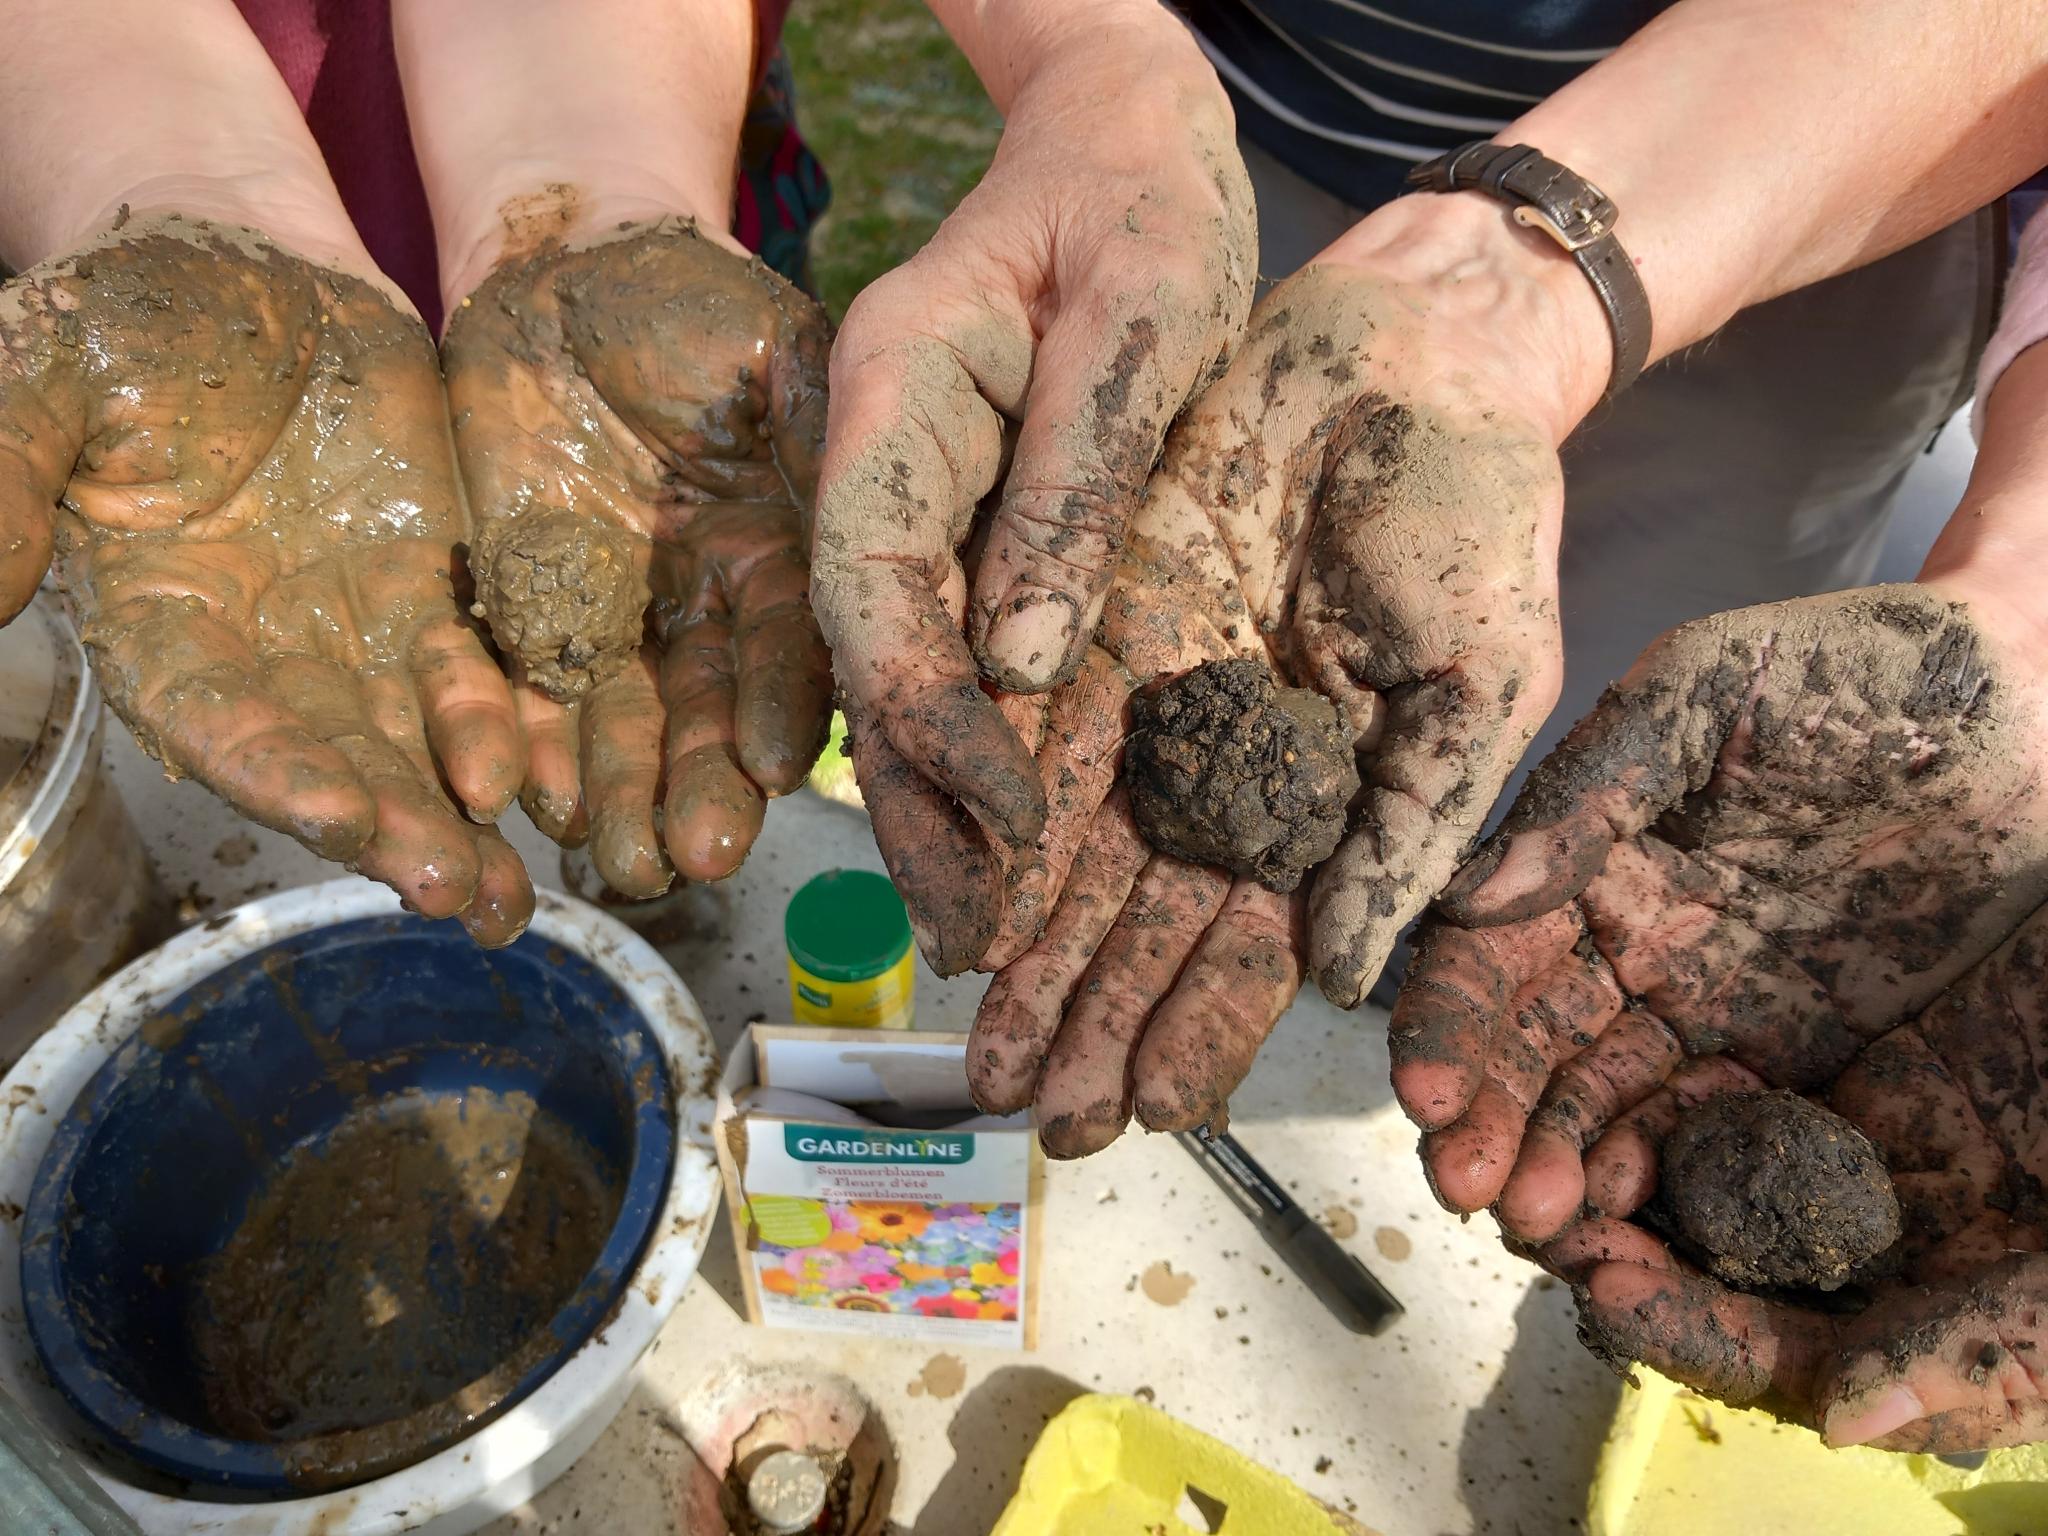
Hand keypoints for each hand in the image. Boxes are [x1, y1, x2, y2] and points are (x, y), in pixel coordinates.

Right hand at [0, 217, 531, 941]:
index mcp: (162, 617)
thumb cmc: (138, 315)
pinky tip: (565, 789)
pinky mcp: (437, 592)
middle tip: (462, 895)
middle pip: (331, 758)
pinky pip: (489, 673)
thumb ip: (9, 470)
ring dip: (463, 815)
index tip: (339, 821)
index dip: (274, 773)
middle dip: (393, 828)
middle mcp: (263, 650)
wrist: (258, 270)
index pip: (214, 719)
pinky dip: (523, 733)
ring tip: (516, 893)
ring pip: (415, 743)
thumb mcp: (56, 369)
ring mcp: (356, 628)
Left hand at [441, 218, 831, 895]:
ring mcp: (623, 622)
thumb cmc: (691, 297)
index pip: (794, 645)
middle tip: (694, 857)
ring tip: (614, 860)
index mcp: (788, 555)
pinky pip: (521, 692)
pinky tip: (515, 797)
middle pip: (712, 716)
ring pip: (621, 728)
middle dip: (703, 786)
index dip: (788, 706)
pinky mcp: (530, 615)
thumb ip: (821, 427)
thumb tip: (885, 497)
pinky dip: (517, 745)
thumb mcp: (776, 348)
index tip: (782, 770)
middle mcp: (715, 610)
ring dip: (618, 796)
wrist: (567, 274)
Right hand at [811, 5, 1254, 868]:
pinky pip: (964, 649)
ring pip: (909, 671)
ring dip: (944, 802)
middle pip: (872, 656)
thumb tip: (1021, 667)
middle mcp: (885, 462)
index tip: (1004, 820)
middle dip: (919, 801)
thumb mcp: (1141, 322)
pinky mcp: (976, 525)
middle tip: (975, 939)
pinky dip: (988, 746)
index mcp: (896, 397)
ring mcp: (922, 497)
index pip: (873, 584)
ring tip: (992, 930)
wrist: (1124, 135)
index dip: (923, 715)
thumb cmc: (1141, 197)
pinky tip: (1021, 836)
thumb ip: (1077, 487)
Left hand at [859, 256, 1568, 1153]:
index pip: (1254, 943)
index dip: (1201, 1029)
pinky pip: (1035, 731)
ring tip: (986, 1048)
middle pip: (1149, 920)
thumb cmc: (1480, 519)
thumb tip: (1341, 978)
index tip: (1149, 1113)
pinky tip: (962, 897)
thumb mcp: (1486, 688)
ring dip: (1033, 952)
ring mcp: (1158, 699)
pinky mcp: (1098, 618)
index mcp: (1326, 798)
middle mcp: (1228, 767)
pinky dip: (999, 816)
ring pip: (1080, 851)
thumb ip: (1413, 831)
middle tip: (1038, 1115)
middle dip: (1093, 1019)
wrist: (1413, 357)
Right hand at [1393, 585, 2047, 1240]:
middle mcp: (1629, 937)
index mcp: (1589, 852)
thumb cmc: (1860, 668)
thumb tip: (1474, 893)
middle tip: (1468, 1189)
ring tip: (1538, 1221)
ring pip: (1604, 1099)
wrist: (2032, 703)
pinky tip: (1624, 1210)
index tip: (1430, 1092)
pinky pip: (1711, 1124)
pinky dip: (1658, 1170)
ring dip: (1556, 1159)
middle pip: (1533, 1044)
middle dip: (1489, 1117)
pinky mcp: (1793, 1050)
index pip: (1489, 951)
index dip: (1450, 1022)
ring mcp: (1707, 1000)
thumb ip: (1591, 791)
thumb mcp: (1705, 695)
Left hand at [1563, 903, 2047, 1451]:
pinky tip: (1631, 1069)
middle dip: (1636, 1254)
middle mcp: (1914, 1263)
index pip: (1793, 1358)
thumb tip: (1849, 1423)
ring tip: (1554, 1141)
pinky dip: (1695, 1094)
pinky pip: (1765, 1096)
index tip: (1603, 1283)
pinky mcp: (1896, 1077)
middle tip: (1537, 1207)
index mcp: (1960, 1332)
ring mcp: (1899, 1170)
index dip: (1696, 1331)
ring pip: (1735, 1191)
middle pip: (1737, 1279)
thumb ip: (1995, 1352)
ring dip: (1642, 1177)